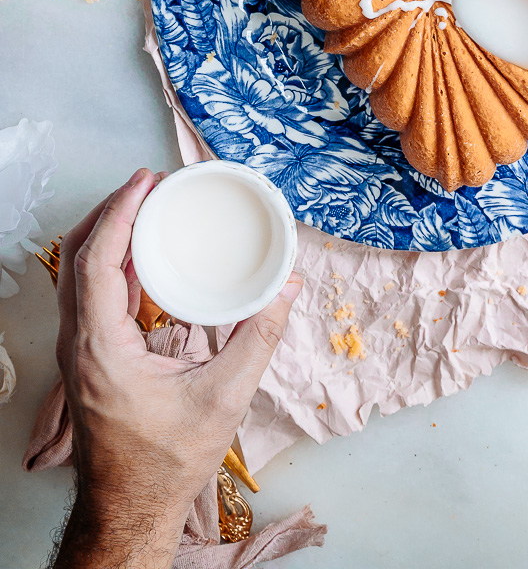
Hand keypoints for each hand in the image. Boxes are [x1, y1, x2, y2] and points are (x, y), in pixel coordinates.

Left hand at [53, 167, 301, 568]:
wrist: (131, 509)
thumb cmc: (168, 462)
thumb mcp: (223, 398)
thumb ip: (258, 338)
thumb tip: (288, 286)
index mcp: (101, 349)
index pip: (96, 262)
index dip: (119, 212)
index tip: (146, 180)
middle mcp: (79, 344)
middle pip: (77, 257)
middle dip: (111, 211)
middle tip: (151, 183)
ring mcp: (79, 352)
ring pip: (79, 274)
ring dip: (109, 234)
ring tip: (147, 206)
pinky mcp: (89, 358)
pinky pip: (91, 294)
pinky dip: (113, 262)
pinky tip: (144, 255)